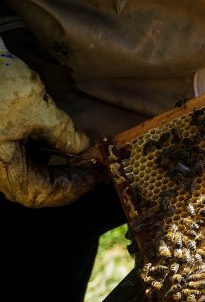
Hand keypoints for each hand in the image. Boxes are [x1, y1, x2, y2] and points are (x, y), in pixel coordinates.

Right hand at [0, 37, 98, 207]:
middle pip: (34, 186)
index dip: (73, 188)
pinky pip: (21, 155)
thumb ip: (62, 134)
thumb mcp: (36, 108)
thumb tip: (82, 147)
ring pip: (28, 171)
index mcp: (0, 166)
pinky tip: (62, 141)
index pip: (40, 194)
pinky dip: (44, 151)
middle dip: (67, 177)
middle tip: (95, 165)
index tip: (97, 175)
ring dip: (57, 165)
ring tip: (84, 154)